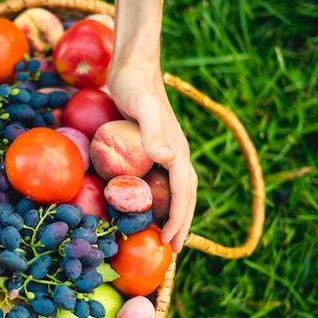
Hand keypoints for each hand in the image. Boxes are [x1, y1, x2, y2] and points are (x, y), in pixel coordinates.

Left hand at [107, 64, 196, 251]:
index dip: (178, 219)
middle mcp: (175, 154)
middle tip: (173, 249)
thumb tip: (168, 158)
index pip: (183, 193)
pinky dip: (159, 197)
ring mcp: (165, 152)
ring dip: (173, 213)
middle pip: (184, 196)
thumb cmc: (136, 86)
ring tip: (166, 234)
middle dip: (181, 223)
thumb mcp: (144, 106)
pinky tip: (148, 205)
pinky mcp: (153, 148)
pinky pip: (160, 179)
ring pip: (175, 190)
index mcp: (177, 151)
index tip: (170, 242)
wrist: (133, 68)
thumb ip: (154, 131)